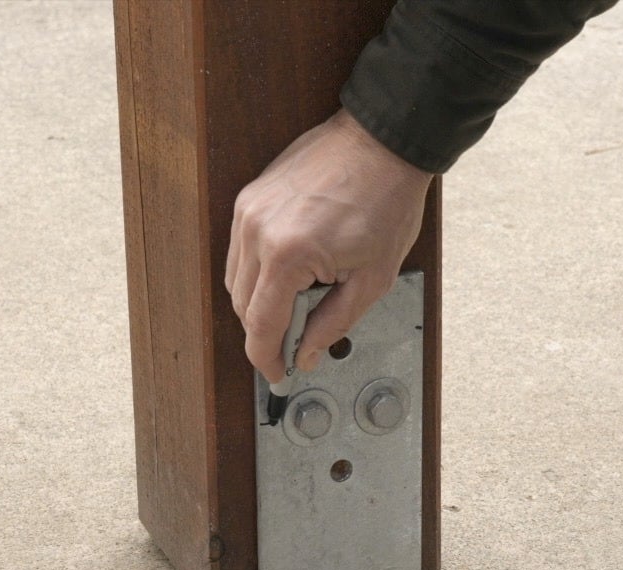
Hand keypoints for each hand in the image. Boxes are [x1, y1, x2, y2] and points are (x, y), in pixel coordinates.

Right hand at [225, 108, 432, 382]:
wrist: (383, 142)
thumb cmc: (386, 200)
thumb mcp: (372, 278)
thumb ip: (333, 323)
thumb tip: (306, 354)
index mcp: (287, 255)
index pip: (260, 325)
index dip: (267, 358)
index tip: (278, 374)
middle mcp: (257, 230)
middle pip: (241, 305)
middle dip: (265, 332)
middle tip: (296, 342)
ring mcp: (248, 210)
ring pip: (235, 279)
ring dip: (259, 302)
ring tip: (299, 302)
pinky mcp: (250, 196)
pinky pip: (240, 249)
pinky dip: (257, 272)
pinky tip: (289, 273)